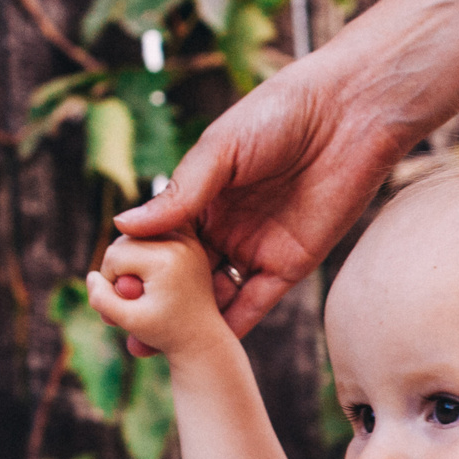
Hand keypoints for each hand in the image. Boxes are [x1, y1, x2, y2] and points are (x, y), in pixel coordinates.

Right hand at [86, 235, 232, 359]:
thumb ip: (105, 298)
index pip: (117, 253)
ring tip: (135, 290)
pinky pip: (161, 240)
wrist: (215, 345)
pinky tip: (149, 280)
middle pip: (130, 240)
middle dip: (120, 267)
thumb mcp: (136, 323)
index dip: (109, 281)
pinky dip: (150, 256)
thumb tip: (91, 274)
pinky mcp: (195, 246)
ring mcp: (190, 243)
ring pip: (143, 238)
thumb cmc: (175, 340)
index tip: (122, 304)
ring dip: (133, 260)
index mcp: (168, 258)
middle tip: (128, 296)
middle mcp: (181, 243)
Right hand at [113, 54, 413, 336]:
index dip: (138, 262)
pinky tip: (203, 343)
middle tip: (121, 326)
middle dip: (156, 300)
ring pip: (215, 293)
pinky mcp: (290, 264)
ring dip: (188, 320)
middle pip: (184, 273)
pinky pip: (256, 301)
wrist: (350, 113)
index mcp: (203, 194)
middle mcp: (226, 225)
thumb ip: (180, 193)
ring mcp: (256, 247)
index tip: (108, 286)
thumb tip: (124, 226)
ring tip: (151, 346)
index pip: (162, 237)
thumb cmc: (281, 113)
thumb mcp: (222, 149)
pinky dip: (231, 324)